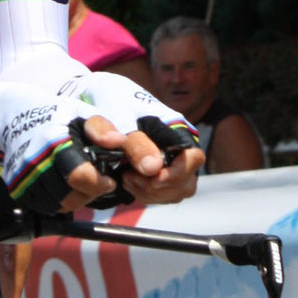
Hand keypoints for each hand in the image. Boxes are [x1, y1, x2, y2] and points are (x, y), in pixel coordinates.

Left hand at [72, 115, 203, 208]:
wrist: (103, 101)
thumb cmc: (114, 104)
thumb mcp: (119, 119)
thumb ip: (135, 142)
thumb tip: (152, 167)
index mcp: (177, 130)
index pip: (194, 158)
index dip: (177, 173)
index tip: (152, 177)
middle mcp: (180, 148)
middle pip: (186, 182)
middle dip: (157, 187)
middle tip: (129, 176)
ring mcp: (173, 164)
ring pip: (174, 193)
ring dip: (149, 193)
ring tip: (126, 177)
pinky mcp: (161, 176)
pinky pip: (162, 196)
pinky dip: (145, 194)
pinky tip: (128, 181)